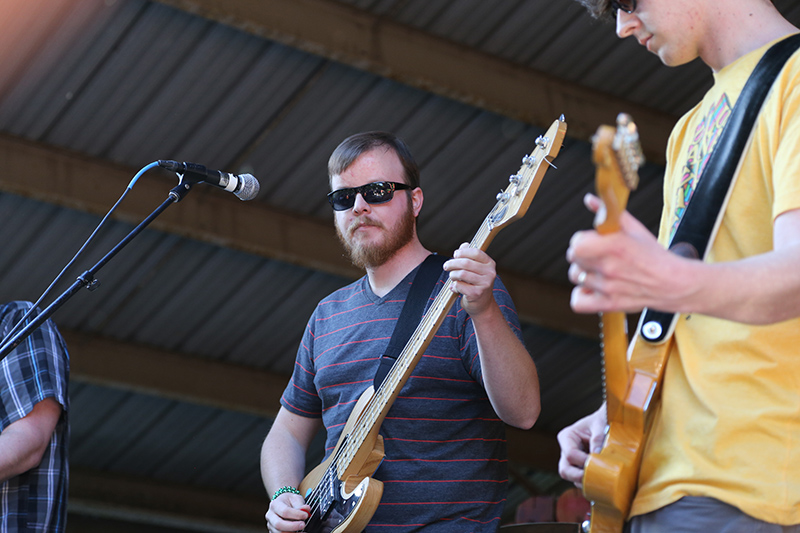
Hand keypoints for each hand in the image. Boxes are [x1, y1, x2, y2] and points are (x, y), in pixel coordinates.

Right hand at [265, 492, 310, 532]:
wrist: (283, 504)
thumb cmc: (289, 501)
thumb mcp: (295, 498)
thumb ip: (300, 504)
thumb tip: (306, 509)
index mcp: (275, 504)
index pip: (284, 511)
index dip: (296, 514)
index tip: (306, 515)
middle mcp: (270, 515)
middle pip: (279, 524)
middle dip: (293, 526)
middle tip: (303, 525)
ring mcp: (271, 524)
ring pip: (279, 532)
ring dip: (292, 532)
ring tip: (302, 530)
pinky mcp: (273, 531)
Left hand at [444, 243, 496, 316]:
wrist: (482, 305)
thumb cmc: (476, 284)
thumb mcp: (475, 269)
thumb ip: (469, 256)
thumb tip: (464, 245)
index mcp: (489, 264)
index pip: (476, 252)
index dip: (463, 252)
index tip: (455, 254)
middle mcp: (490, 273)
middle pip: (466, 263)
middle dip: (452, 263)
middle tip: (446, 266)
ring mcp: (484, 284)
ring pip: (461, 274)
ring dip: (452, 275)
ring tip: (452, 277)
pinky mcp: (477, 294)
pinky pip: (459, 285)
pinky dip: (454, 286)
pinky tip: (454, 288)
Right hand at [557, 406, 606, 487]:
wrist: (609, 422)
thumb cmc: (603, 420)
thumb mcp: (601, 424)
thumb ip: (598, 438)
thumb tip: (596, 455)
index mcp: (567, 437)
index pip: (570, 454)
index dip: (583, 461)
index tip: (599, 462)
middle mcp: (566, 450)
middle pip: (565, 470)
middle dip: (579, 477)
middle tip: (595, 478)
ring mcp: (573, 462)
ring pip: (572, 478)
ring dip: (586, 480)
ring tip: (603, 477)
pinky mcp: (581, 469)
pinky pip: (582, 481)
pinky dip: (591, 483)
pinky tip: (604, 480)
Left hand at [567, 194, 684, 313]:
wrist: (673, 283)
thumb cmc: (653, 255)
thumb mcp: (634, 228)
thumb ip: (609, 212)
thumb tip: (589, 199)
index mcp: (615, 246)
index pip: (576, 243)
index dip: (581, 240)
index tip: (591, 240)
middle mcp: (610, 267)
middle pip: (573, 259)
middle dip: (582, 254)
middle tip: (595, 255)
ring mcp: (609, 287)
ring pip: (576, 277)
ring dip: (584, 273)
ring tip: (599, 271)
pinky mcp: (609, 304)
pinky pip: (578, 302)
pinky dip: (581, 295)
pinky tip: (592, 288)